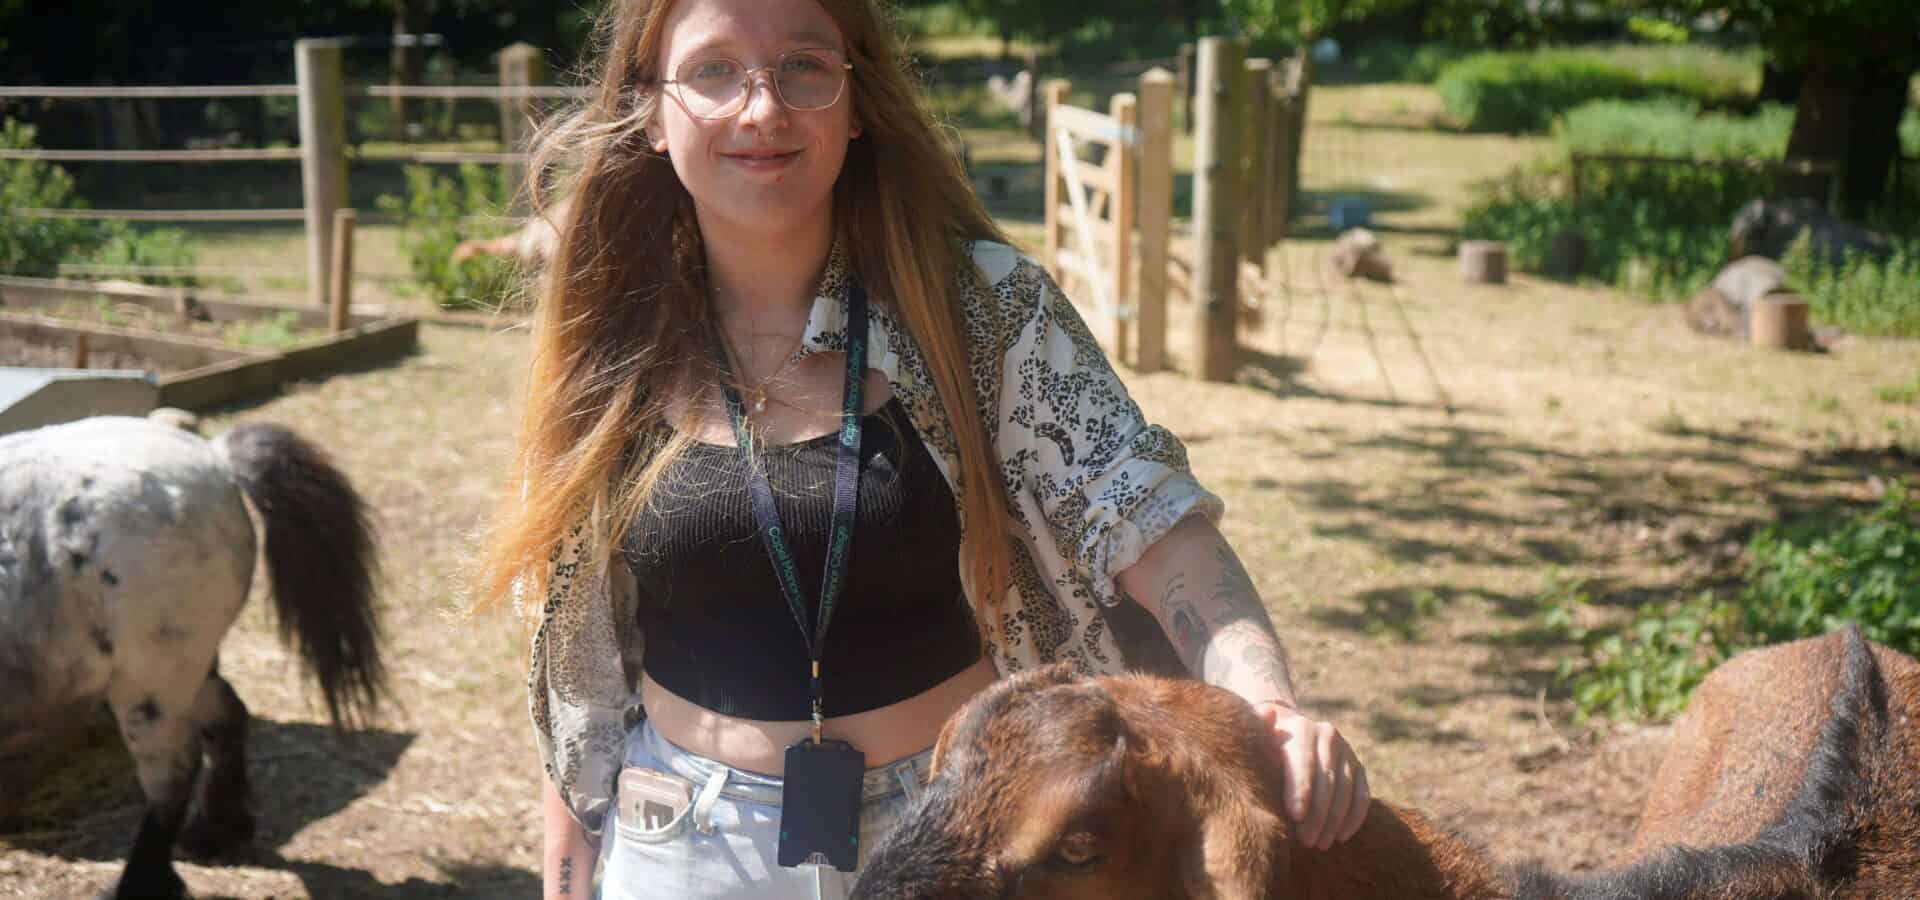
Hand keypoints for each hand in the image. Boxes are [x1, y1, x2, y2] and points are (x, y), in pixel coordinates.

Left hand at [1254, 700, 1369, 849]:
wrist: (1287, 735)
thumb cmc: (1265, 747)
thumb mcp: (1258, 740)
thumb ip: (1259, 731)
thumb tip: (1266, 713)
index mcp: (1301, 728)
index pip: (1303, 762)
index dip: (1300, 790)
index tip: (1295, 817)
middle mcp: (1327, 735)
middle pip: (1326, 781)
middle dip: (1317, 815)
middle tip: (1306, 841)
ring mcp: (1346, 750)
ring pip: (1345, 791)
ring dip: (1334, 821)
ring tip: (1320, 844)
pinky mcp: (1358, 765)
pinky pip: (1362, 794)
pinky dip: (1354, 818)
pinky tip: (1341, 837)